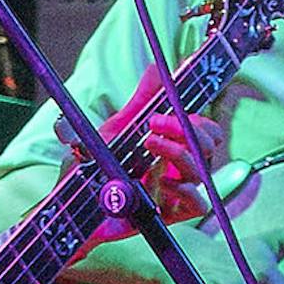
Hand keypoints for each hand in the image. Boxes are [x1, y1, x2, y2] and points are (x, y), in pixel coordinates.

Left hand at [80, 66, 223, 249]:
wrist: (74, 206)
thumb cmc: (95, 169)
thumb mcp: (115, 129)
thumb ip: (140, 101)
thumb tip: (157, 68)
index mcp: (172, 146)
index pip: (204, 129)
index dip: (196, 117)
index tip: (167, 107)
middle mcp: (179, 168)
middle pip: (208, 145)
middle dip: (187, 128)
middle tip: (154, 124)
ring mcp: (177, 192)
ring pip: (202, 170)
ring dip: (178, 151)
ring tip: (148, 144)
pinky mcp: (171, 215)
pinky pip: (198, 203)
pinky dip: (184, 190)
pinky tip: (160, 183)